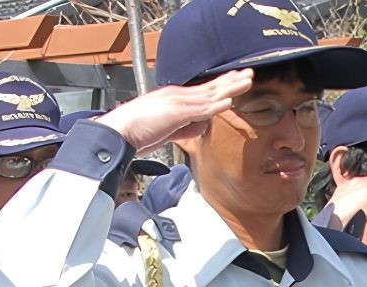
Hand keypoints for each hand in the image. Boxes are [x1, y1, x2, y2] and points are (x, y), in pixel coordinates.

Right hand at [97, 70, 254, 154]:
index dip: (221, 85)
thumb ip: (185, 127)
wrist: (118, 133)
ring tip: (246, 81)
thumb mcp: (168, 130)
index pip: (203, 91)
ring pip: (210, 95)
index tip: (235, 80)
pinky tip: (229, 100)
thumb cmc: (137, 133)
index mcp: (175, 99)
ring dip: (230, 88)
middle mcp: (178, 96)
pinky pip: (201, 109)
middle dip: (230, 81)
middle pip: (210, 87)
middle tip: (248, 73)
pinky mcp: (176, 113)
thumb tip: (200, 126)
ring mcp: (178, 103)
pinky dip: (216, 104)